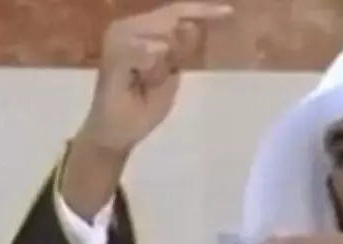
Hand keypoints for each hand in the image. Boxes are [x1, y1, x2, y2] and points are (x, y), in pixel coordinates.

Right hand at [76, 2, 232, 154]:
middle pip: (170, 19)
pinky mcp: (113, 56)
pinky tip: (141, 80)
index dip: (201, 10)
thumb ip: (180, 49)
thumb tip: (192, 25)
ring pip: (163, 38)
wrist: (118, 132)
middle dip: (178, 49)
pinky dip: (152, 68)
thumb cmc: (142, 105)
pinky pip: (149, 53)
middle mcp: (124, 26)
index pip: (175, 12)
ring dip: (162, 65)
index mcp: (138, 28)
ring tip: (145, 82)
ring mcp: (116, 39)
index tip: (229, 11)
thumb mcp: (170, 73)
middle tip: (156, 77)